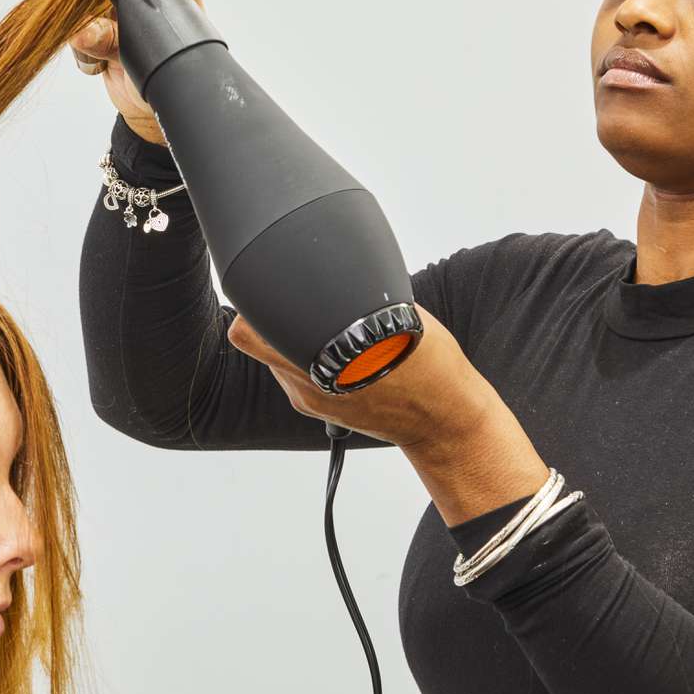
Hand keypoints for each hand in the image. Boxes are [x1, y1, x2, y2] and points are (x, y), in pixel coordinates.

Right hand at [68, 0, 202, 146]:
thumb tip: (81, 33)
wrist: (154, 114)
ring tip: (94, 38)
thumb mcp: (146, 58)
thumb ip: (111, 41)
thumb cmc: (170, 79)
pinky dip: (77, 39)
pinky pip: (74, 15)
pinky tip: (96, 60)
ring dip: (78, 12)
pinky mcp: (99, 20)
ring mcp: (119, 0)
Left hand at [226, 304, 524, 466]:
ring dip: (284, 340)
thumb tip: (335, 274)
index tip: (259, 287)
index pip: (250, 332)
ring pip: (274, 360)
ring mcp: (311, 401)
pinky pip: (294, 377)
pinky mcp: (319, 410)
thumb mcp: (397, 315)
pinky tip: (332, 349)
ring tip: (319, 327)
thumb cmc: (431, 367)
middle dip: (263, 319)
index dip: (249, 305)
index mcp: (322, 358)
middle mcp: (308, 384)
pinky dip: (302, 359)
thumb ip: (354, 296)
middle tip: (283, 300)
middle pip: (255, 344)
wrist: (444, 419)